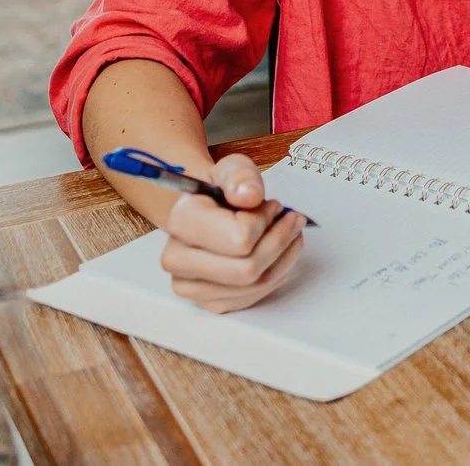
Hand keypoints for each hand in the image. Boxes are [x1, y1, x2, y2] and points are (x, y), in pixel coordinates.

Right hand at [156, 153, 306, 312]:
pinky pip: (254, 296)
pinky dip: (276, 272)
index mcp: (181, 222)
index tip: (273, 205)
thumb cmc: (219, 192)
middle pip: (248, 270)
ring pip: (255, 285)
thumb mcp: (231, 169)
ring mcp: (190, 286)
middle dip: (279, 241)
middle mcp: (178, 259)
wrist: (205, 213)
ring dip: (283, 257)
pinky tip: (278, 252)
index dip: (265, 221)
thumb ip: (241, 176)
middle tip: (291, 220)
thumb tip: (248, 196)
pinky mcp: (208, 302)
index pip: (239, 238)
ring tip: (288, 233)